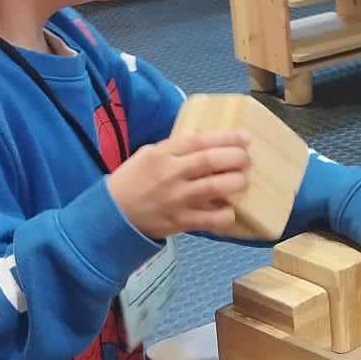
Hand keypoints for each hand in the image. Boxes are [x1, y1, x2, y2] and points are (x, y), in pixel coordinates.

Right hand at [106, 131, 251, 239]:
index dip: (226, 138)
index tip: (246, 138)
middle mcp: (170, 174)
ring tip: (244, 180)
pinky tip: (231, 210)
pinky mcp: (179, 221)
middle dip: (236, 158)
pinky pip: (209, 219)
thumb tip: (209, 145)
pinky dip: (225, 214)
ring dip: (235, 182)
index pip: (199, 141)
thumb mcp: (148, 155)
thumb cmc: (132, 181)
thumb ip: (176, 149)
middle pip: (210, 161)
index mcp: (162, 154)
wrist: (112, 214)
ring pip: (213, 187)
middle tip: (248, 158)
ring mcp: (176, 199)